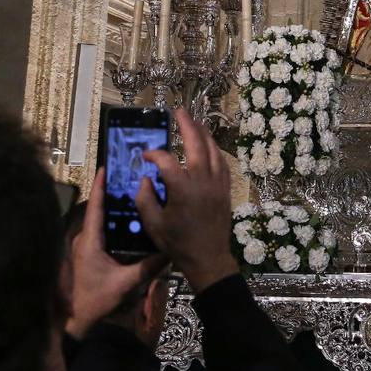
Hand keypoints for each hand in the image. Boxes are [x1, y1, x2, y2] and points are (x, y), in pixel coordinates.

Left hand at [66, 169, 163, 338]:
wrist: (75, 320)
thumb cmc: (95, 299)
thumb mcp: (125, 283)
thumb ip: (148, 267)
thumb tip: (170, 252)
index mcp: (90, 240)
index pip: (94, 207)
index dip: (99, 186)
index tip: (105, 166)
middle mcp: (84, 239)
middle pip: (97, 209)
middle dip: (110, 192)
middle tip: (129, 176)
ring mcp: (84, 246)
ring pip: (99, 220)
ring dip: (112, 207)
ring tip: (132, 193)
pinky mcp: (88, 254)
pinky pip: (100, 230)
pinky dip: (112, 221)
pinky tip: (128, 220)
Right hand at [136, 108, 239, 293]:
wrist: (208, 258)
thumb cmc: (178, 244)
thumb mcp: (153, 224)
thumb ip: (145, 198)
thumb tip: (145, 178)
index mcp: (182, 189)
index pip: (166, 161)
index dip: (154, 154)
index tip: (145, 156)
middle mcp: (202, 181)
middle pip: (196, 145)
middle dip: (187, 126)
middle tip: (179, 112)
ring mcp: (217, 184)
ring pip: (214, 151)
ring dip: (204, 134)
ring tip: (194, 123)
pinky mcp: (225, 189)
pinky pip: (222, 163)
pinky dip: (215, 150)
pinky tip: (209, 146)